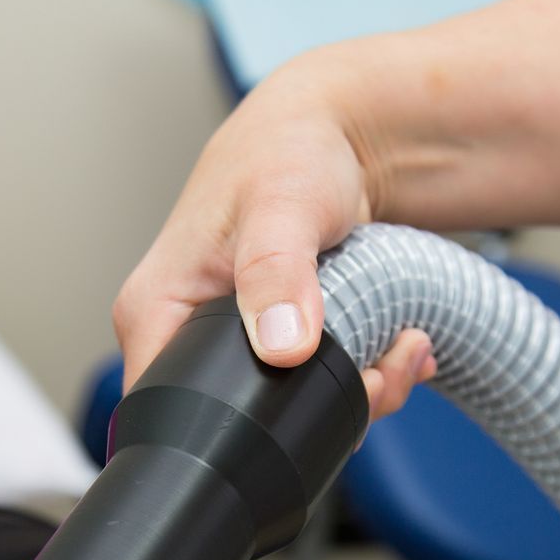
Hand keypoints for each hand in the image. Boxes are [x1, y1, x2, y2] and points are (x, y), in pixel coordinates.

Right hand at [115, 54, 436, 422]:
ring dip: (362, 392)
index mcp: (156, 312)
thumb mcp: (280, 205)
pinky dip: (373, 375)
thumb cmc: (288, 152)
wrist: (338, 130)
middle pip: (241, 422)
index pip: (168, 411)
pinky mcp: (282, 346)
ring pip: (294, 411)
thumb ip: (275, 273)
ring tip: (402, 344)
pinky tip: (402, 342)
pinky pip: (324, 389)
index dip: (235, 428)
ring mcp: (237, 345)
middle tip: (381, 371)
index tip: (316, 396)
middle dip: (321, 410)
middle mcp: (187, 337)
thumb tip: (280, 347)